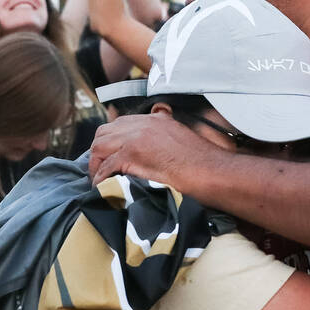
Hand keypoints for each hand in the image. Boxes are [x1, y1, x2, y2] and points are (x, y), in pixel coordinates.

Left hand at [89, 112, 212, 187]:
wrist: (214, 172)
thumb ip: (163, 139)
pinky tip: (103, 189)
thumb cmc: (203, 164)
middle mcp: (143, 124)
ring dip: (96, 166)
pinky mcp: (133, 154)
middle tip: (100, 171)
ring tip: (99, 181)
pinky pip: (106, 166)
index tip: (108, 157)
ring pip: (100, 147)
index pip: (120, 124)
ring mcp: (136, 137)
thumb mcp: (181, 140)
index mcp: (155, 120)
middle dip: (98, 153)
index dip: (110, 142)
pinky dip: (101, 179)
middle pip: (104, 133)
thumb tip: (150, 154)